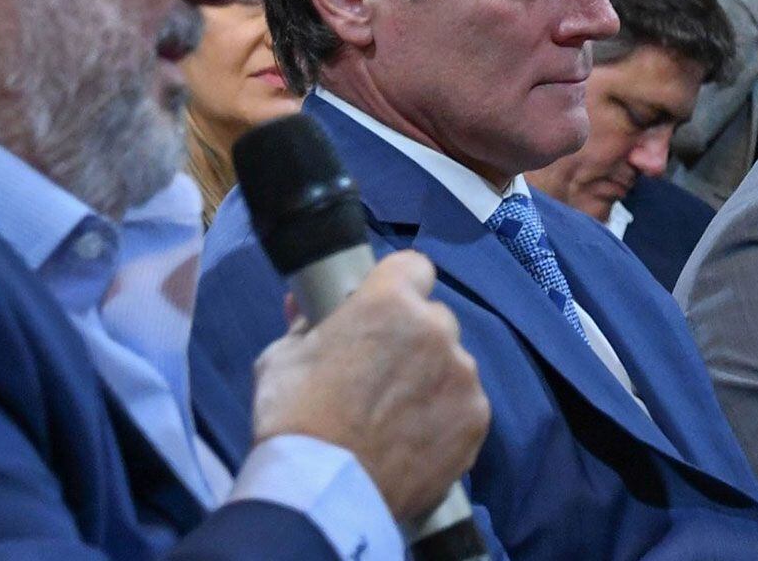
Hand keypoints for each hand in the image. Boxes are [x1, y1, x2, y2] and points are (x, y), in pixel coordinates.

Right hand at [252, 250, 489, 520]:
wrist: (324, 492)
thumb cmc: (294, 417)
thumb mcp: (282, 358)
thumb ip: (306, 325)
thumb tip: (304, 305)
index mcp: (390, 301)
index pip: (413, 267)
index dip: (396, 286)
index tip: (381, 310)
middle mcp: (436, 330)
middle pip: (433, 320)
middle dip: (413, 339)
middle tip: (381, 374)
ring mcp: (462, 376)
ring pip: (452, 365)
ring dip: (432, 380)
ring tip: (396, 418)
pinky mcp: (475, 420)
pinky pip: (464, 406)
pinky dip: (445, 418)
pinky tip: (415, 442)